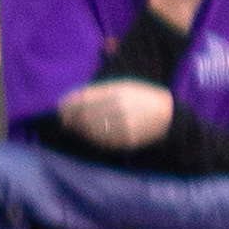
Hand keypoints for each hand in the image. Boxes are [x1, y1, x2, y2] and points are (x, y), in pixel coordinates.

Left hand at [54, 80, 175, 150]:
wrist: (168, 116)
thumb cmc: (141, 98)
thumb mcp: (123, 87)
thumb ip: (98, 91)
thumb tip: (71, 98)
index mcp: (119, 92)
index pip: (85, 99)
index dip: (69, 104)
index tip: (60, 106)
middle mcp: (121, 108)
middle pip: (86, 115)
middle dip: (71, 118)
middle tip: (63, 119)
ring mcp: (125, 126)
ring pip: (92, 130)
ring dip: (78, 130)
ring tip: (72, 127)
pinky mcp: (128, 140)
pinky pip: (103, 141)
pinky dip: (91, 138)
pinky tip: (86, 135)